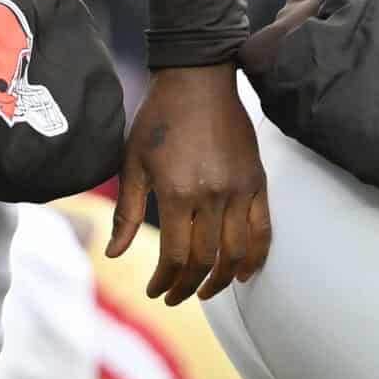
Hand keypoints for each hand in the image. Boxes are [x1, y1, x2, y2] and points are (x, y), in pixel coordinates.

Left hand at [108, 63, 269, 304]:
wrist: (198, 81)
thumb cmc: (157, 120)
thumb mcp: (132, 162)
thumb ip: (127, 213)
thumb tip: (115, 254)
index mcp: (177, 192)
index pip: (176, 255)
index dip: (165, 280)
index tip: (155, 291)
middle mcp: (213, 196)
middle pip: (206, 259)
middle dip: (189, 287)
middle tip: (175, 298)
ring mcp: (240, 191)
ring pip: (237, 253)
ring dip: (222, 280)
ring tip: (205, 292)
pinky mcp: (259, 183)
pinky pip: (263, 231)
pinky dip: (255, 257)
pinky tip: (243, 273)